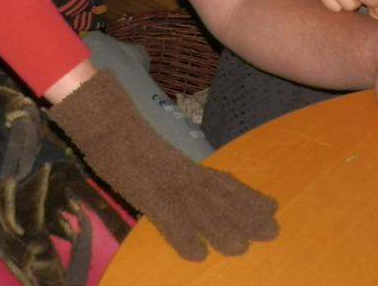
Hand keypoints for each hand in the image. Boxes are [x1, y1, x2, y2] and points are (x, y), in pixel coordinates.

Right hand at [49, 70, 278, 259]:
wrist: (104, 122)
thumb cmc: (126, 138)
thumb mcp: (158, 155)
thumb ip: (176, 172)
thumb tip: (195, 188)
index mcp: (184, 164)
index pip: (222, 181)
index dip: (248, 195)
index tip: (273, 206)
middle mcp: (181, 173)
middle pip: (219, 197)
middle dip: (246, 215)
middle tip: (273, 230)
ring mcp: (165, 184)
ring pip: (199, 210)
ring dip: (222, 230)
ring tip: (243, 247)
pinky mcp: (146, 193)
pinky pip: (167, 219)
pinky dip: (182, 238)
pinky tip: (197, 255)